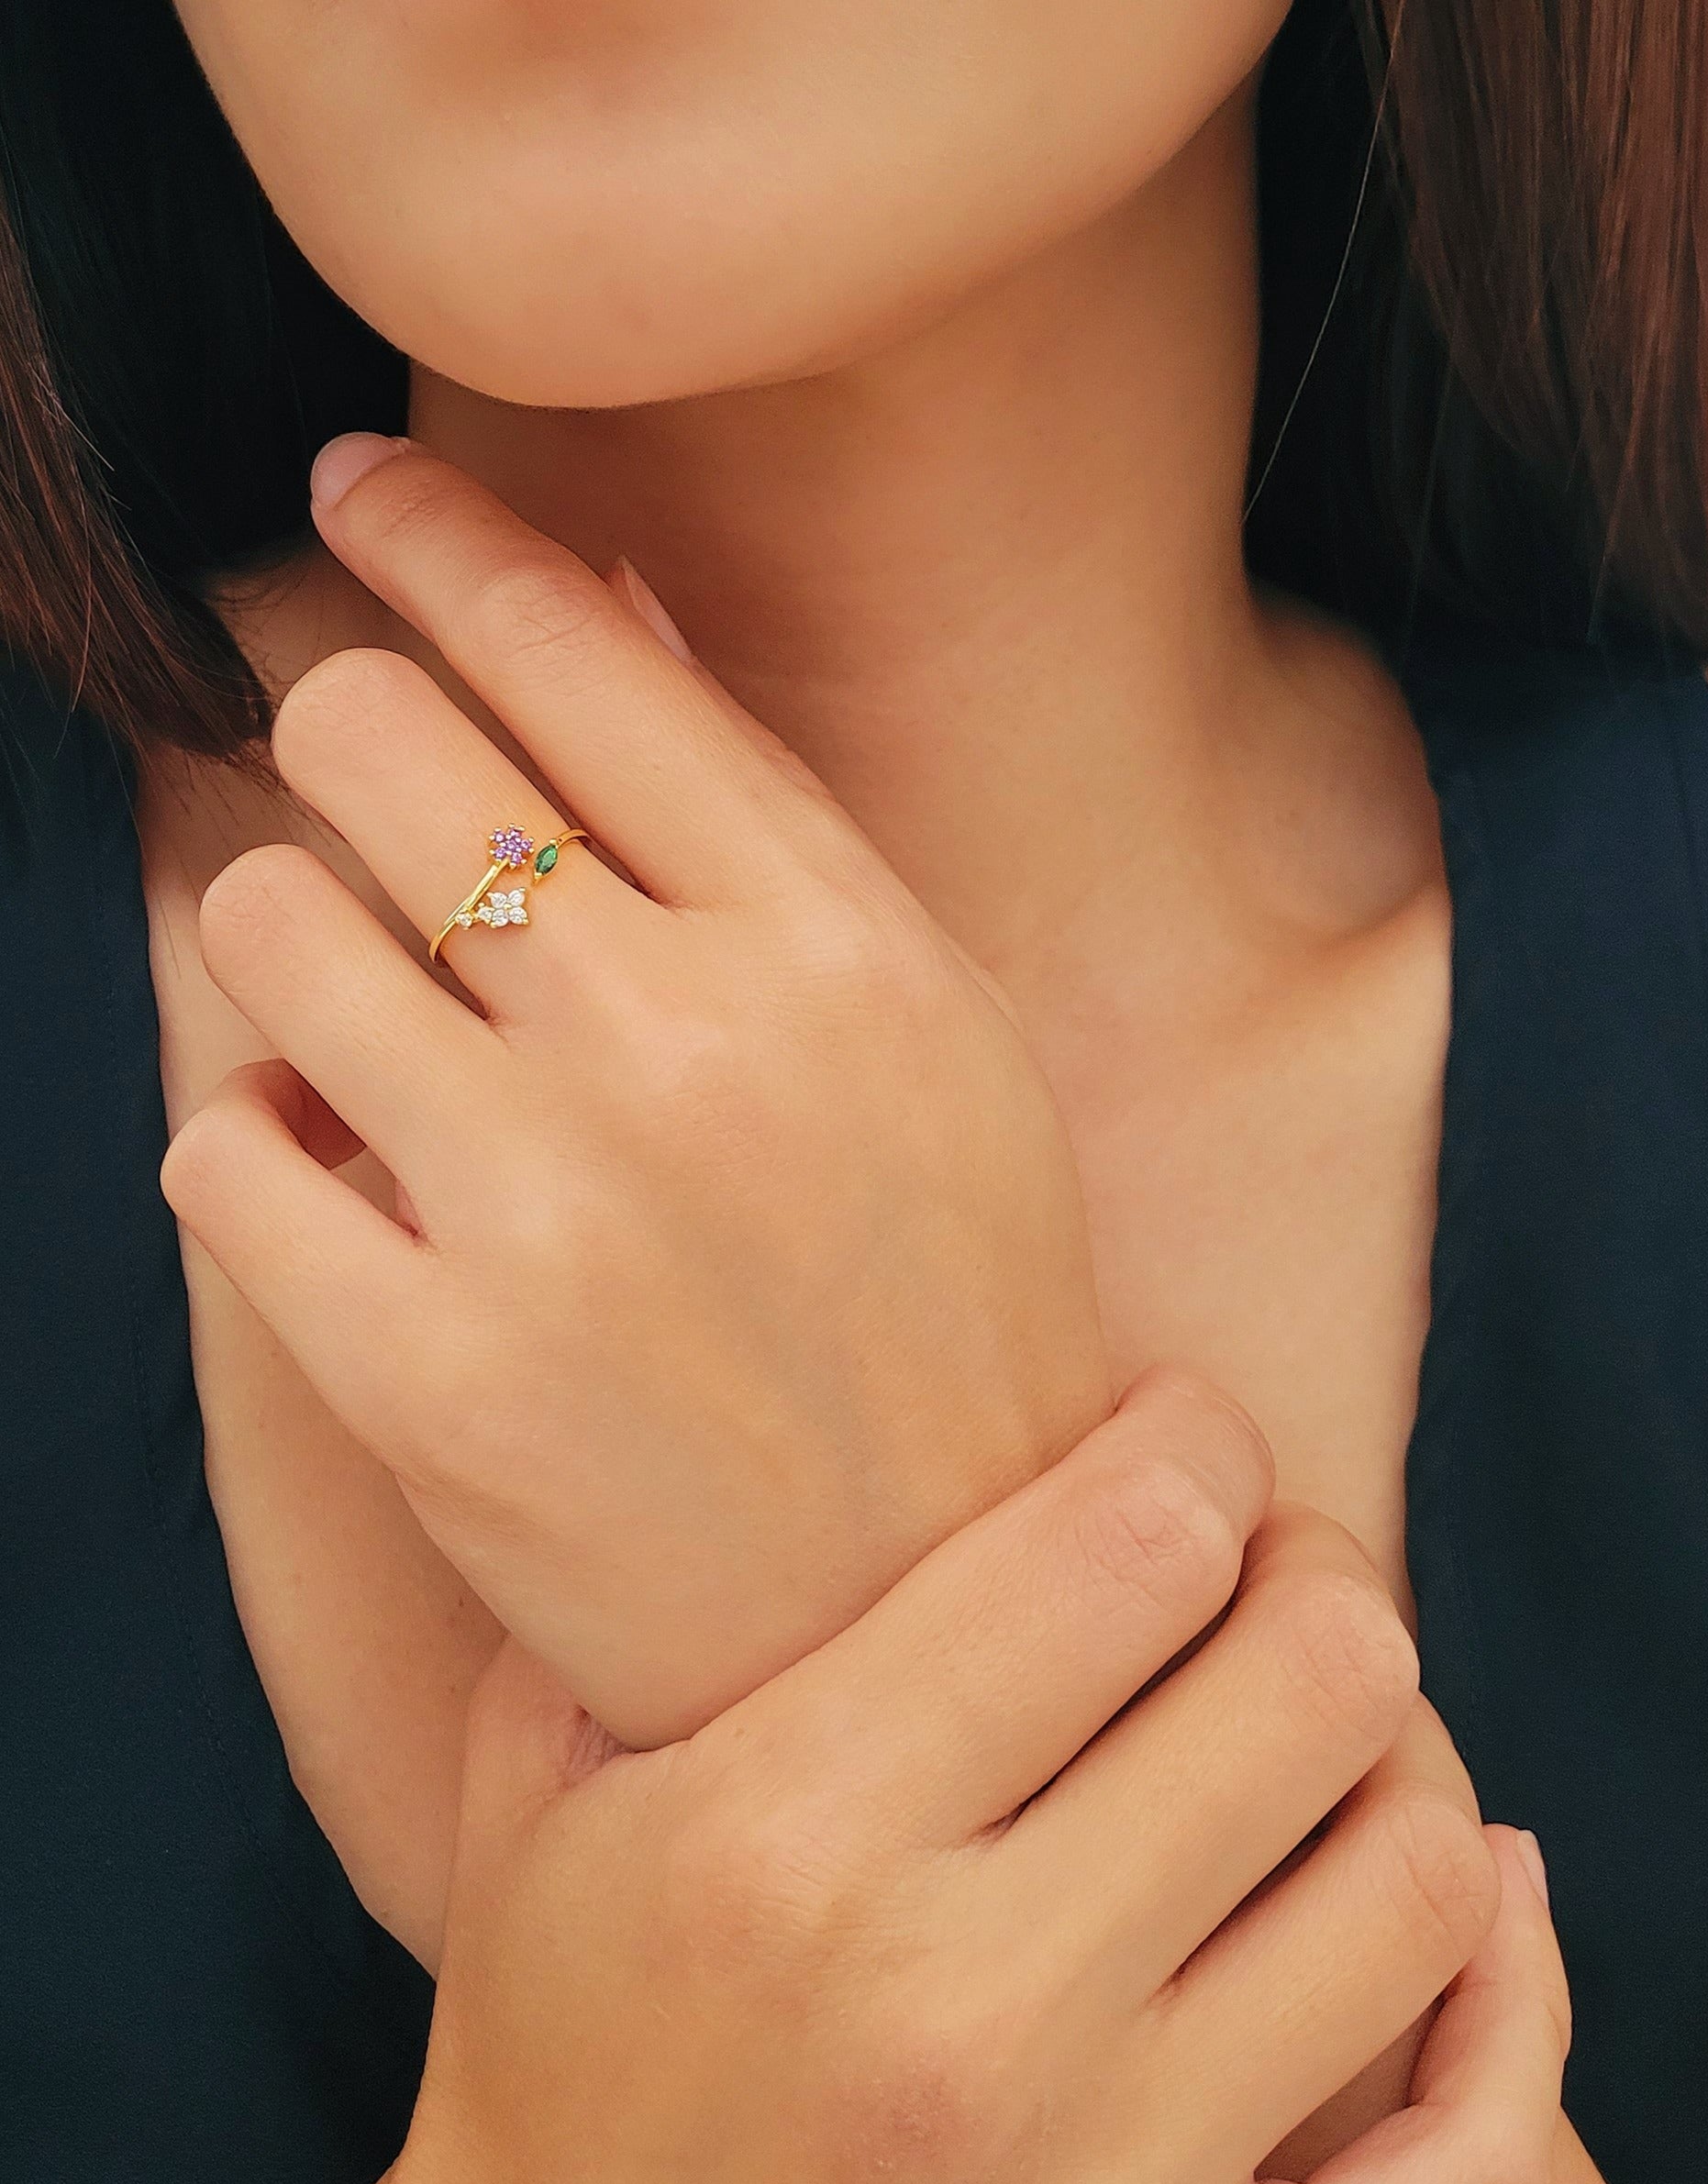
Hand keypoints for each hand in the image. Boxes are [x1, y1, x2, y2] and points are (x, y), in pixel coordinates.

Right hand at [150, 1375, 1561, 2183]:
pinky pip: (1470, 2157)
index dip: (1196, 1441)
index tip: (1179, 1437)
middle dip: (1315, 1572)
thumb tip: (739, 1417)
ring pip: (1419, 1881)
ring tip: (1330, 1738)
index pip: (1128, 1547)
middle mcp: (962, 2022)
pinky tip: (1472, 1905)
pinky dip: (1512, 2001)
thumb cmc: (553, 2071)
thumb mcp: (538, 1810)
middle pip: (1313, 1678)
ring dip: (1403, 1763)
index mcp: (788, 1848)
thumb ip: (618, 1601)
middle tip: (1266, 1575)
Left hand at [161, 435, 1110, 1745]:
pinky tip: (362, 1203)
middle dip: (346, 743)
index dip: (435, 535)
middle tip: (379, 817)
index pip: (576, 649)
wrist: (927, 1624)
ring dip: (297, 959)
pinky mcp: (426, 1377)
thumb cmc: (944, 1318)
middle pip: (374, 740)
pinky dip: (264, 1153)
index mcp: (842, 949)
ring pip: (262, 920)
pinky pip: (219, 1148)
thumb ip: (767, 826)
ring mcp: (550, 1214)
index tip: (355, 492)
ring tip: (385, 1050)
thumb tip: (601, 603)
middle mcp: (694, 1049)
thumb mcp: (932, 1045)